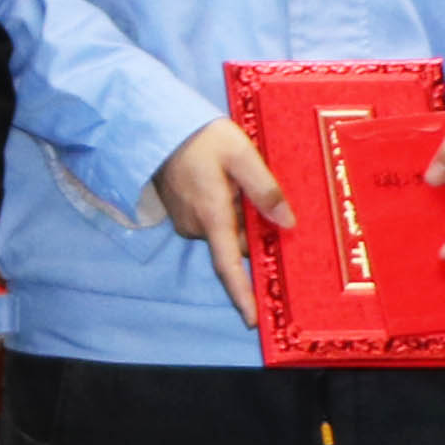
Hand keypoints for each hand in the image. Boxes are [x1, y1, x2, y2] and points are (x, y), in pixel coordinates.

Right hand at [154, 117, 287, 326]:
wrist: (156, 125)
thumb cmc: (200, 138)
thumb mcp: (241, 155)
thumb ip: (265, 190)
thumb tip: (288, 224)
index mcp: (212, 216)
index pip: (229, 266)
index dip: (242, 295)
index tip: (252, 320)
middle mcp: (197, 225)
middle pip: (237, 244)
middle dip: (253, 229)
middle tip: (262, 198)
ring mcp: (185, 220)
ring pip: (225, 230)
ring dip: (238, 215)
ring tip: (239, 181)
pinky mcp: (180, 211)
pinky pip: (211, 221)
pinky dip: (225, 211)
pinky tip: (225, 184)